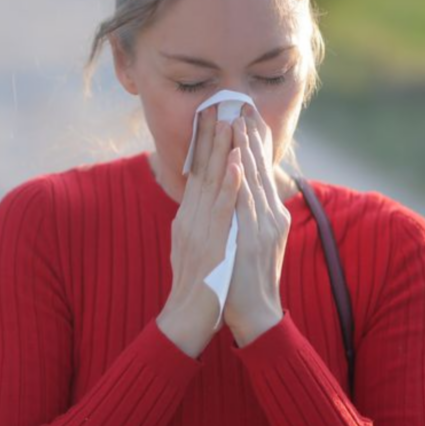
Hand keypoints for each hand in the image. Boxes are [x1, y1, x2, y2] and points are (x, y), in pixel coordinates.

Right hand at [157, 104, 243, 357]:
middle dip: (211, 136)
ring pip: (212, 182)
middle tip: (219, 104)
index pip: (196, 172)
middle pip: (201, 170)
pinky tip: (238, 164)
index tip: (211, 115)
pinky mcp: (212, 244)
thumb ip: (198, 222)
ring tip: (230, 121)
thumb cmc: (196, 288)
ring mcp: (198, 230)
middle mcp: (189, 219)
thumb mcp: (194, 248)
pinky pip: (222, 209)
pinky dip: (230, 184)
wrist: (187, 321)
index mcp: (187, 218)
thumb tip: (204, 202)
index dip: (203, 142)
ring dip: (221, 150)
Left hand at [224, 103, 289, 346]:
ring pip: (254, 180)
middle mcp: (271, 217)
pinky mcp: (254, 239)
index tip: (246, 116)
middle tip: (244, 105)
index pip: (261, 172)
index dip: (254, 143)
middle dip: (252, 136)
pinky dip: (242, 180)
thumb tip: (240, 195)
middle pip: (261, 169)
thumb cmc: (245, 280)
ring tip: (239, 120)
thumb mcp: (250, 242)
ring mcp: (264, 227)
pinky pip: (246, 203)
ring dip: (247, 149)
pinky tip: (238, 160)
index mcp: (269, 216)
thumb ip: (248, 217)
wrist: (255, 315)